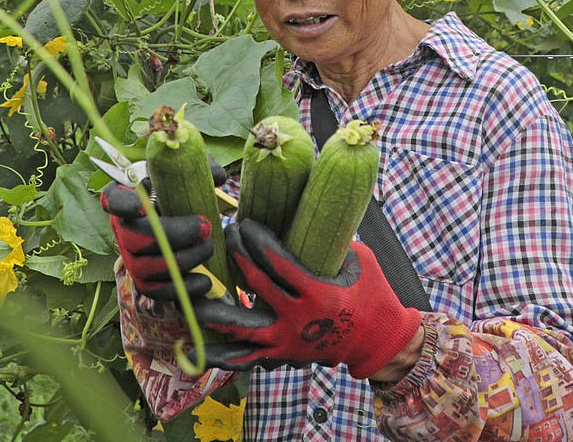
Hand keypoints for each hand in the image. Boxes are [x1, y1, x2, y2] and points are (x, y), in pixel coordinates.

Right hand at [99, 180, 213, 300]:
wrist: (175, 214)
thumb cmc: (175, 187)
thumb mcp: (182, 171)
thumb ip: (198, 168)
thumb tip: (218, 178)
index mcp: (125, 196)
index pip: (113, 200)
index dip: (124, 206)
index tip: (143, 208)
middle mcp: (121, 228)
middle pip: (133, 239)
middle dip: (173, 236)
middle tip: (206, 228)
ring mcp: (129, 255)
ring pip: (144, 268)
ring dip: (181, 262)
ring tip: (209, 248)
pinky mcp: (143, 278)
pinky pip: (155, 291)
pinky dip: (180, 289)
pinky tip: (205, 282)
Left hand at [192, 219, 421, 378]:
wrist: (378, 340)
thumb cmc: (372, 293)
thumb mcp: (360, 260)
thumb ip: (332, 242)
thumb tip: (305, 214)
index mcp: (318, 292)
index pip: (277, 262)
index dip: (257, 240)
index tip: (245, 223)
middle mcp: (299, 318)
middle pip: (256, 284)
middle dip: (237, 255)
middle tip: (227, 234)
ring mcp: (287, 340)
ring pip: (241, 327)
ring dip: (215, 308)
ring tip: (194, 291)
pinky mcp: (282, 355)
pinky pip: (245, 358)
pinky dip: (222, 353)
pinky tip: (198, 346)